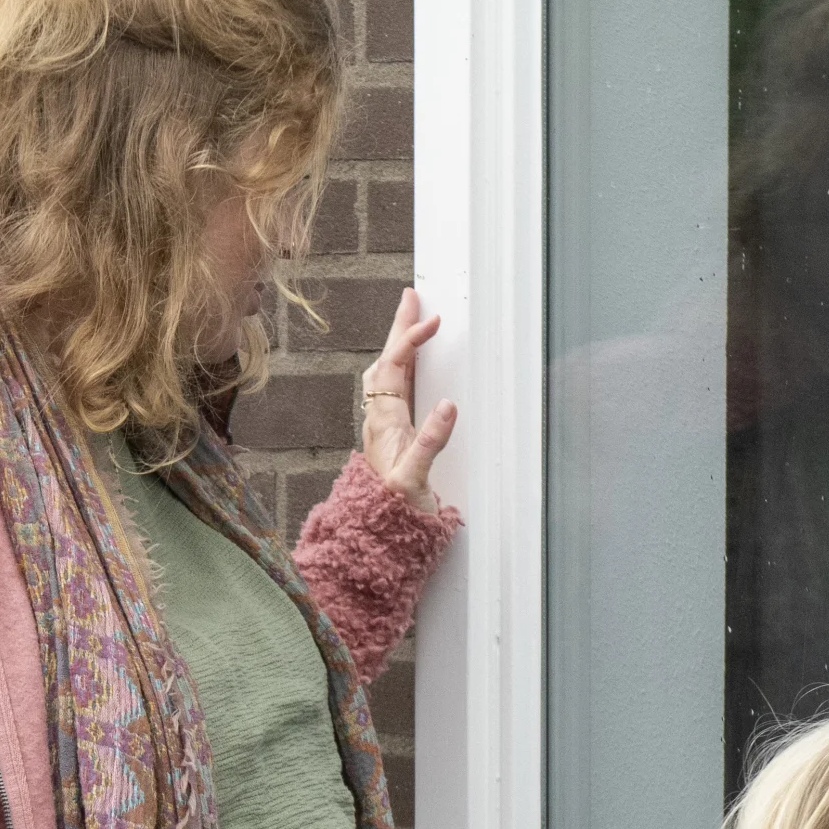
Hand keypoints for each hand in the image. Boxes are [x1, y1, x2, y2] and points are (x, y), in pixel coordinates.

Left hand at [357, 287, 458, 514]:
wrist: (381, 531)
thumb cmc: (396, 508)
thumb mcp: (414, 478)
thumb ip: (431, 442)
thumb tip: (448, 406)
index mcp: (384, 422)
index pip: (395, 367)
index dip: (412, 340)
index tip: (433, 321)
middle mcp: (380, 417)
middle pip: (387, 360)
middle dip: (400, 327)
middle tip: (412, 297)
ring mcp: (385, 423)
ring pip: (388, 370)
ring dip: (399, 343)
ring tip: (410, 318)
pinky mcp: (394, 431)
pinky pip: (394, 387)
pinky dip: (403, 365)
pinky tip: (411, 362)